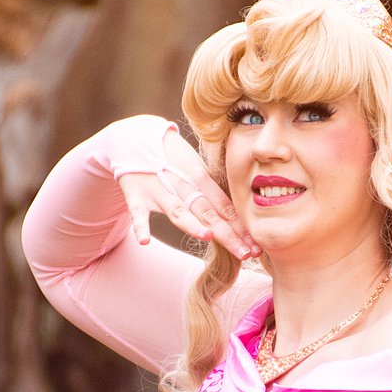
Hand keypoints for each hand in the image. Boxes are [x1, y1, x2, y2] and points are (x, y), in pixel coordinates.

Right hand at [119, 127, 260, 260]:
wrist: (134, 137)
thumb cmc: (171, 157)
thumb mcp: (195, 168)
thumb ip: (210, 191)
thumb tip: (233, 215)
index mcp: (200, 179)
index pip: (225, 207)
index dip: (241, 228)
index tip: (257, 246)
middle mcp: (183, 186)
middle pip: (209, 214)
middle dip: (228, 235)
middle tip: (247, 253)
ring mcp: (159, 191)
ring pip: (179, 211)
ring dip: (193, 224)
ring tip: (208, 237)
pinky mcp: (137, 195)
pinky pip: (138, 213)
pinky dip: (140, 226)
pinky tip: (145, 241)